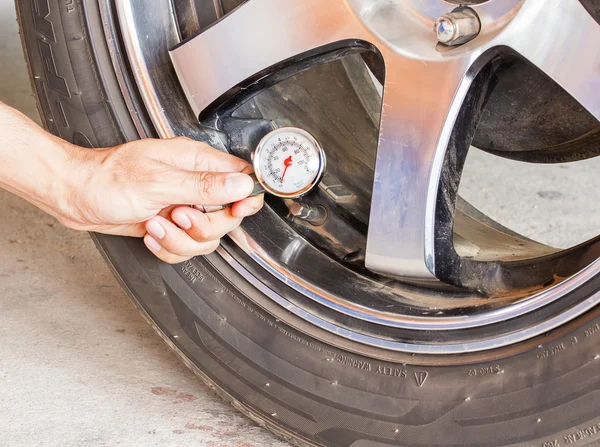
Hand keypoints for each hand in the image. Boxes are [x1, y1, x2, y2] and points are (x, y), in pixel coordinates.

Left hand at [62, 137, 263, 263]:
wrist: (74, 195)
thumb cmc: (106, 179)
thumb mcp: (158, 183)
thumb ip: (204, 186)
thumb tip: (242, 184)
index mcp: (195, 162)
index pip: (242, 178)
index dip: (244, 198)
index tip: (233, 211)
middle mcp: (193, 183)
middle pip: (227, 217)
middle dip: (203, 227)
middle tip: (178, 216)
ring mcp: (182, 205)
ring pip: (206, 237)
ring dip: (180, 239)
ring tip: (155, 223)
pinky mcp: (170, 224)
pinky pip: (186, 247)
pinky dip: (169, 247)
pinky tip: (151, 233)